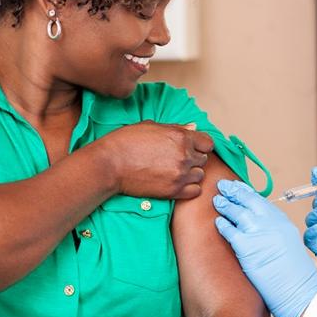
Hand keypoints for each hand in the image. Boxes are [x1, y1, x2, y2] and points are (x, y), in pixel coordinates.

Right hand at [98, 121, 212, 198]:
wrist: (109, 164)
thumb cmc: (126, 142)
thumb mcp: (151, 126)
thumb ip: (176, 128)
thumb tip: (194, 128)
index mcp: (181, 137)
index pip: (208, 143)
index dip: (200, 145)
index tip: (192, 148)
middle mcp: (184, 155)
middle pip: (203, 159)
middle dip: (193, 158)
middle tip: (176, 159)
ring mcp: (180, 174)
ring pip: (200, 175)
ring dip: (191, 173)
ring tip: (174, 171)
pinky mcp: (173, 191)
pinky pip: (195, 191)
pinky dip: (189, 188)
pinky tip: (176, 182)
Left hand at [214, 180, 316, 316]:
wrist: (300, 293)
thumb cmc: (296, 278)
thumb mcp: (290, 247)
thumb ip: (276, 235)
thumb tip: (262, 233)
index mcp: (283, 222)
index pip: (262, 202)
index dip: (248, 193)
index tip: (239, 188)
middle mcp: (272, 223)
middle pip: (249, 201)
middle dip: (235, 191)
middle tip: (224, 185)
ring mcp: (259, 233)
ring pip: (237, 212)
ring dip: (226, 204)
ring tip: (217, 200)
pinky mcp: (247, 246)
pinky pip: (230, 231)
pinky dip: (223, 225)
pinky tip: (218, 222)